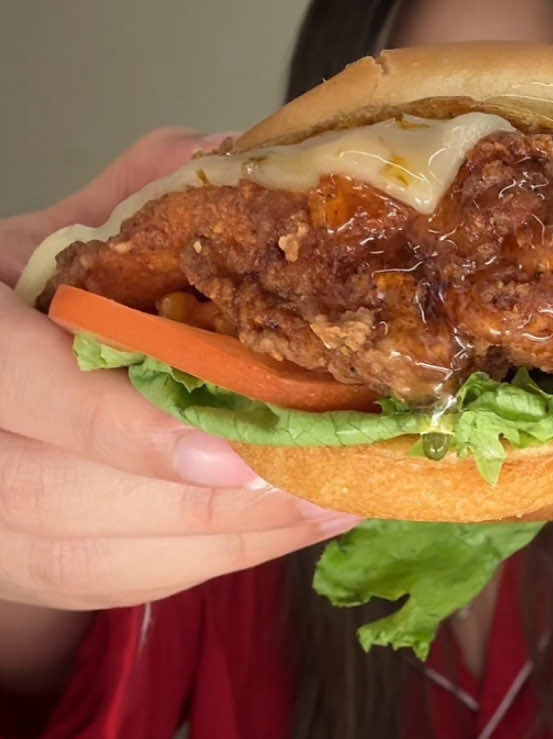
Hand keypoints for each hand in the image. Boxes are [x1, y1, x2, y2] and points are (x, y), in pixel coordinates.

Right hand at [0, 129, 358, 615]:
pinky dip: (212, 559)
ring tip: (334, 504)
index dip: (119, 428)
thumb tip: (228, 156)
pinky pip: (117, 582)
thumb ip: (125, 206)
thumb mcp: (48, 243)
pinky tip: (290, 528)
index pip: (20, 385)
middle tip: (326, 477)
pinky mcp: (27, 568)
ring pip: (96, 558)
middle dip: (207, 502)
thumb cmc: (20, 305)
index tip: (229, 450)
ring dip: (227, 540)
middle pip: (66, 496)